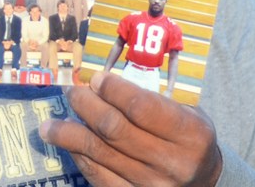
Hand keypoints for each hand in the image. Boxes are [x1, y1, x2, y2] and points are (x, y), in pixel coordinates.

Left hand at [39, 71, 221, 185]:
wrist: (204, 182)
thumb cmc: (188, 138)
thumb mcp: (187, 113)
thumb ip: (152, 98)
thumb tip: (100, 83)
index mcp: (191, 134)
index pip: (141, 107)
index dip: (113, 90)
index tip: (95, 78)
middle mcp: (173, 163)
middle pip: (115, 129)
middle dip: (86, 106)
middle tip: (71, 92)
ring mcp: (153, 186)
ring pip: (101, 154)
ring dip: (70, 135)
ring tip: (50, 124)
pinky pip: (99, 177)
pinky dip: (79, 157)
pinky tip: (68, 144)